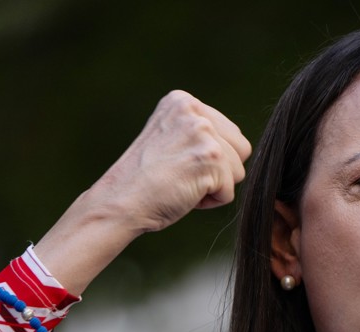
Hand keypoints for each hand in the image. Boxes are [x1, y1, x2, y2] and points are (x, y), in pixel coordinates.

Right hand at [35, 91, 251, 292]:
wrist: (119, 202)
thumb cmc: (143, 180)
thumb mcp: (171, 139)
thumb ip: (198, 133)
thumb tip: (241, 145)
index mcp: (182, 101)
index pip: (230, 134)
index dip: (209, 159)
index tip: (176, 163)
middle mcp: (194, 111)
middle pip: (241, 150)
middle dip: (218, 171)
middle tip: (180, 175)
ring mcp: (203, 132)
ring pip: (237, 172)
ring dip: (213, 187)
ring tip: (180, 184)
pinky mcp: (211, 157)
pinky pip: (229, 192)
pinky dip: (209, 202)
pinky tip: (182, 194)